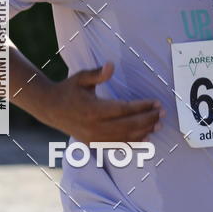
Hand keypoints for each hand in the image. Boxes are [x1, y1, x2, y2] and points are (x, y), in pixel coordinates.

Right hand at [43, 62, 164, 144]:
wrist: (50, 108)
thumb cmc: (68, 90)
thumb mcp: (81, 78)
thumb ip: (97, 74)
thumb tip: (111, 66)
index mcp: (93, 109)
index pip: (124, 110)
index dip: (142, 107)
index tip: (156, 103)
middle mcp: (94, 127)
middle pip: (128, 125)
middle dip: (148, 119)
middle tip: (162, 113)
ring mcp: (94, 137)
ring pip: (124, 137)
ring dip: (144, 131)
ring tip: (159, 125)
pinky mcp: (94, 143)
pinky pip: (117, 145)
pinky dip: (133, 143)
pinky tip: (146, 138)